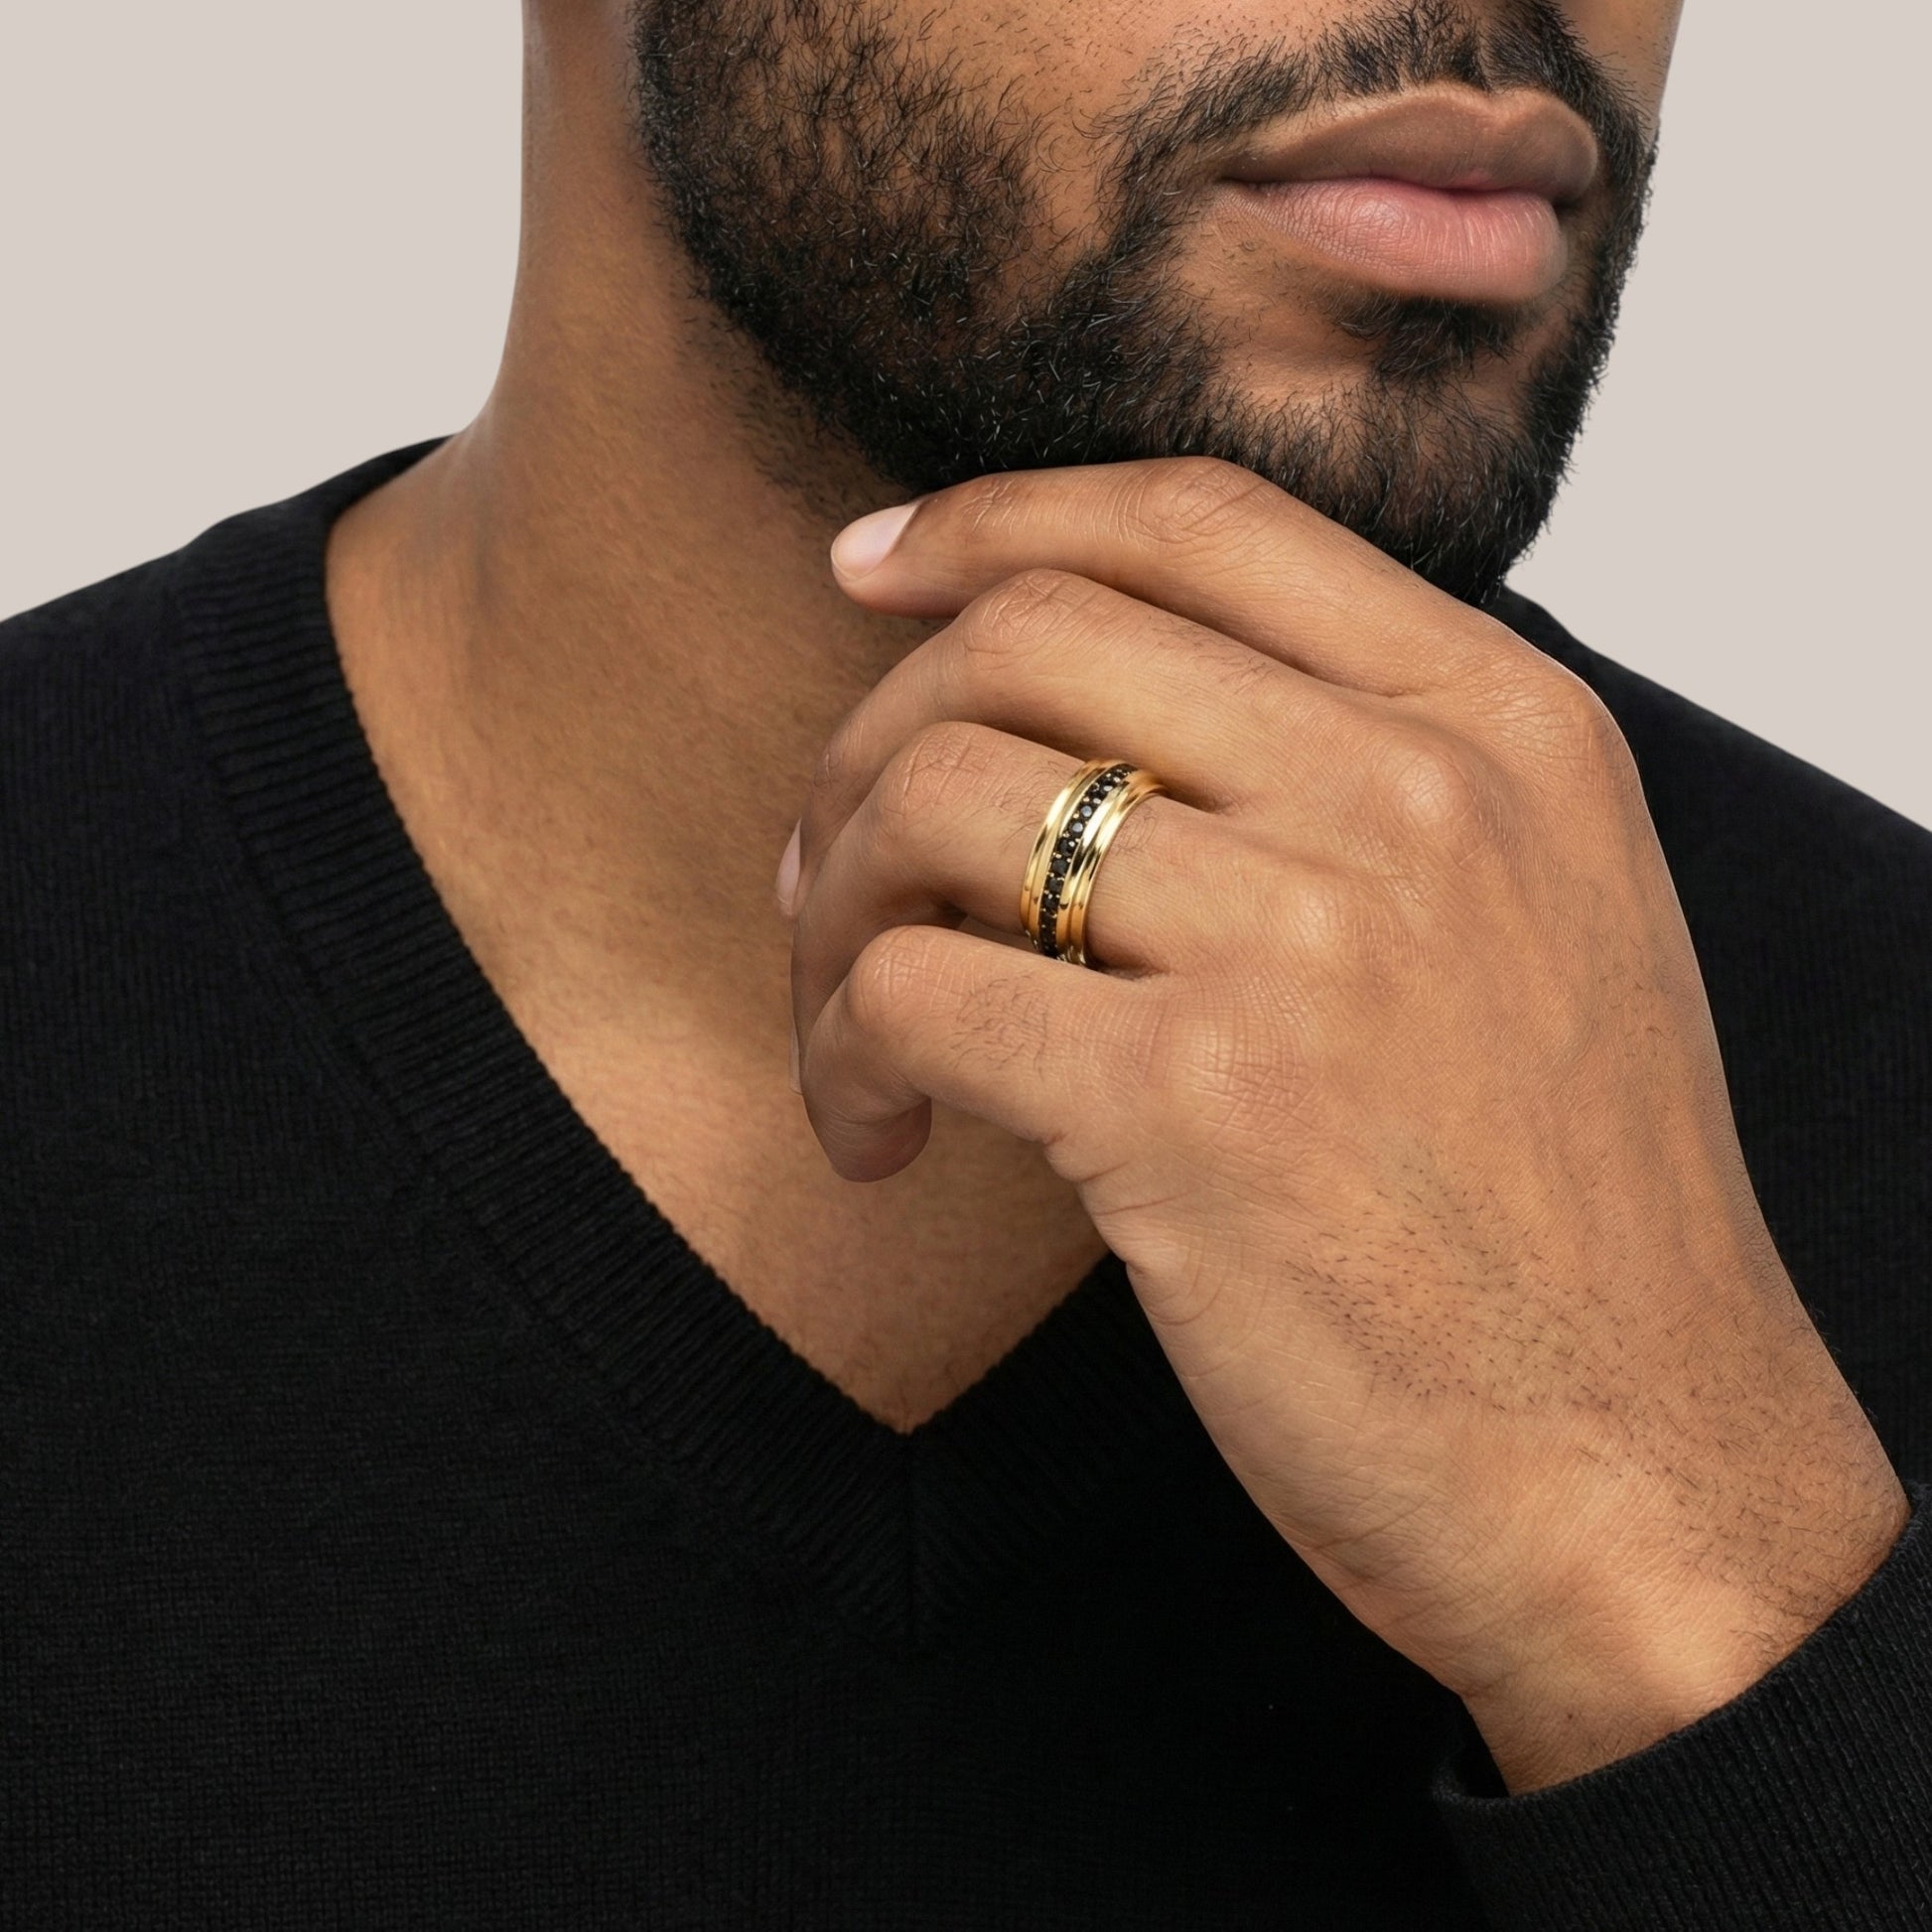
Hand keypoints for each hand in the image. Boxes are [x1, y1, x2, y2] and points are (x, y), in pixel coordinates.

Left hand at [781, 457, 1908, 1791]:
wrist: (1644, 1474)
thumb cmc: (1564, 1224)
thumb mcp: (1537, 928)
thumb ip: (1357, 787)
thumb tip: (1083, 733)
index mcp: (1503, 725)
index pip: (1197, 521)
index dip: (995, 522)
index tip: (871, 572)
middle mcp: (1411, 794)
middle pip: (1028, 637)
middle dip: (868, 740)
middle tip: (824, 869)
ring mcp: (1305, 937)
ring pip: (937, 796)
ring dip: (833, 905)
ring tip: (848, 1017)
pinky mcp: (1192, 1102)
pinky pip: (913, 990)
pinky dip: (842, 1050)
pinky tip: (877, 1132)